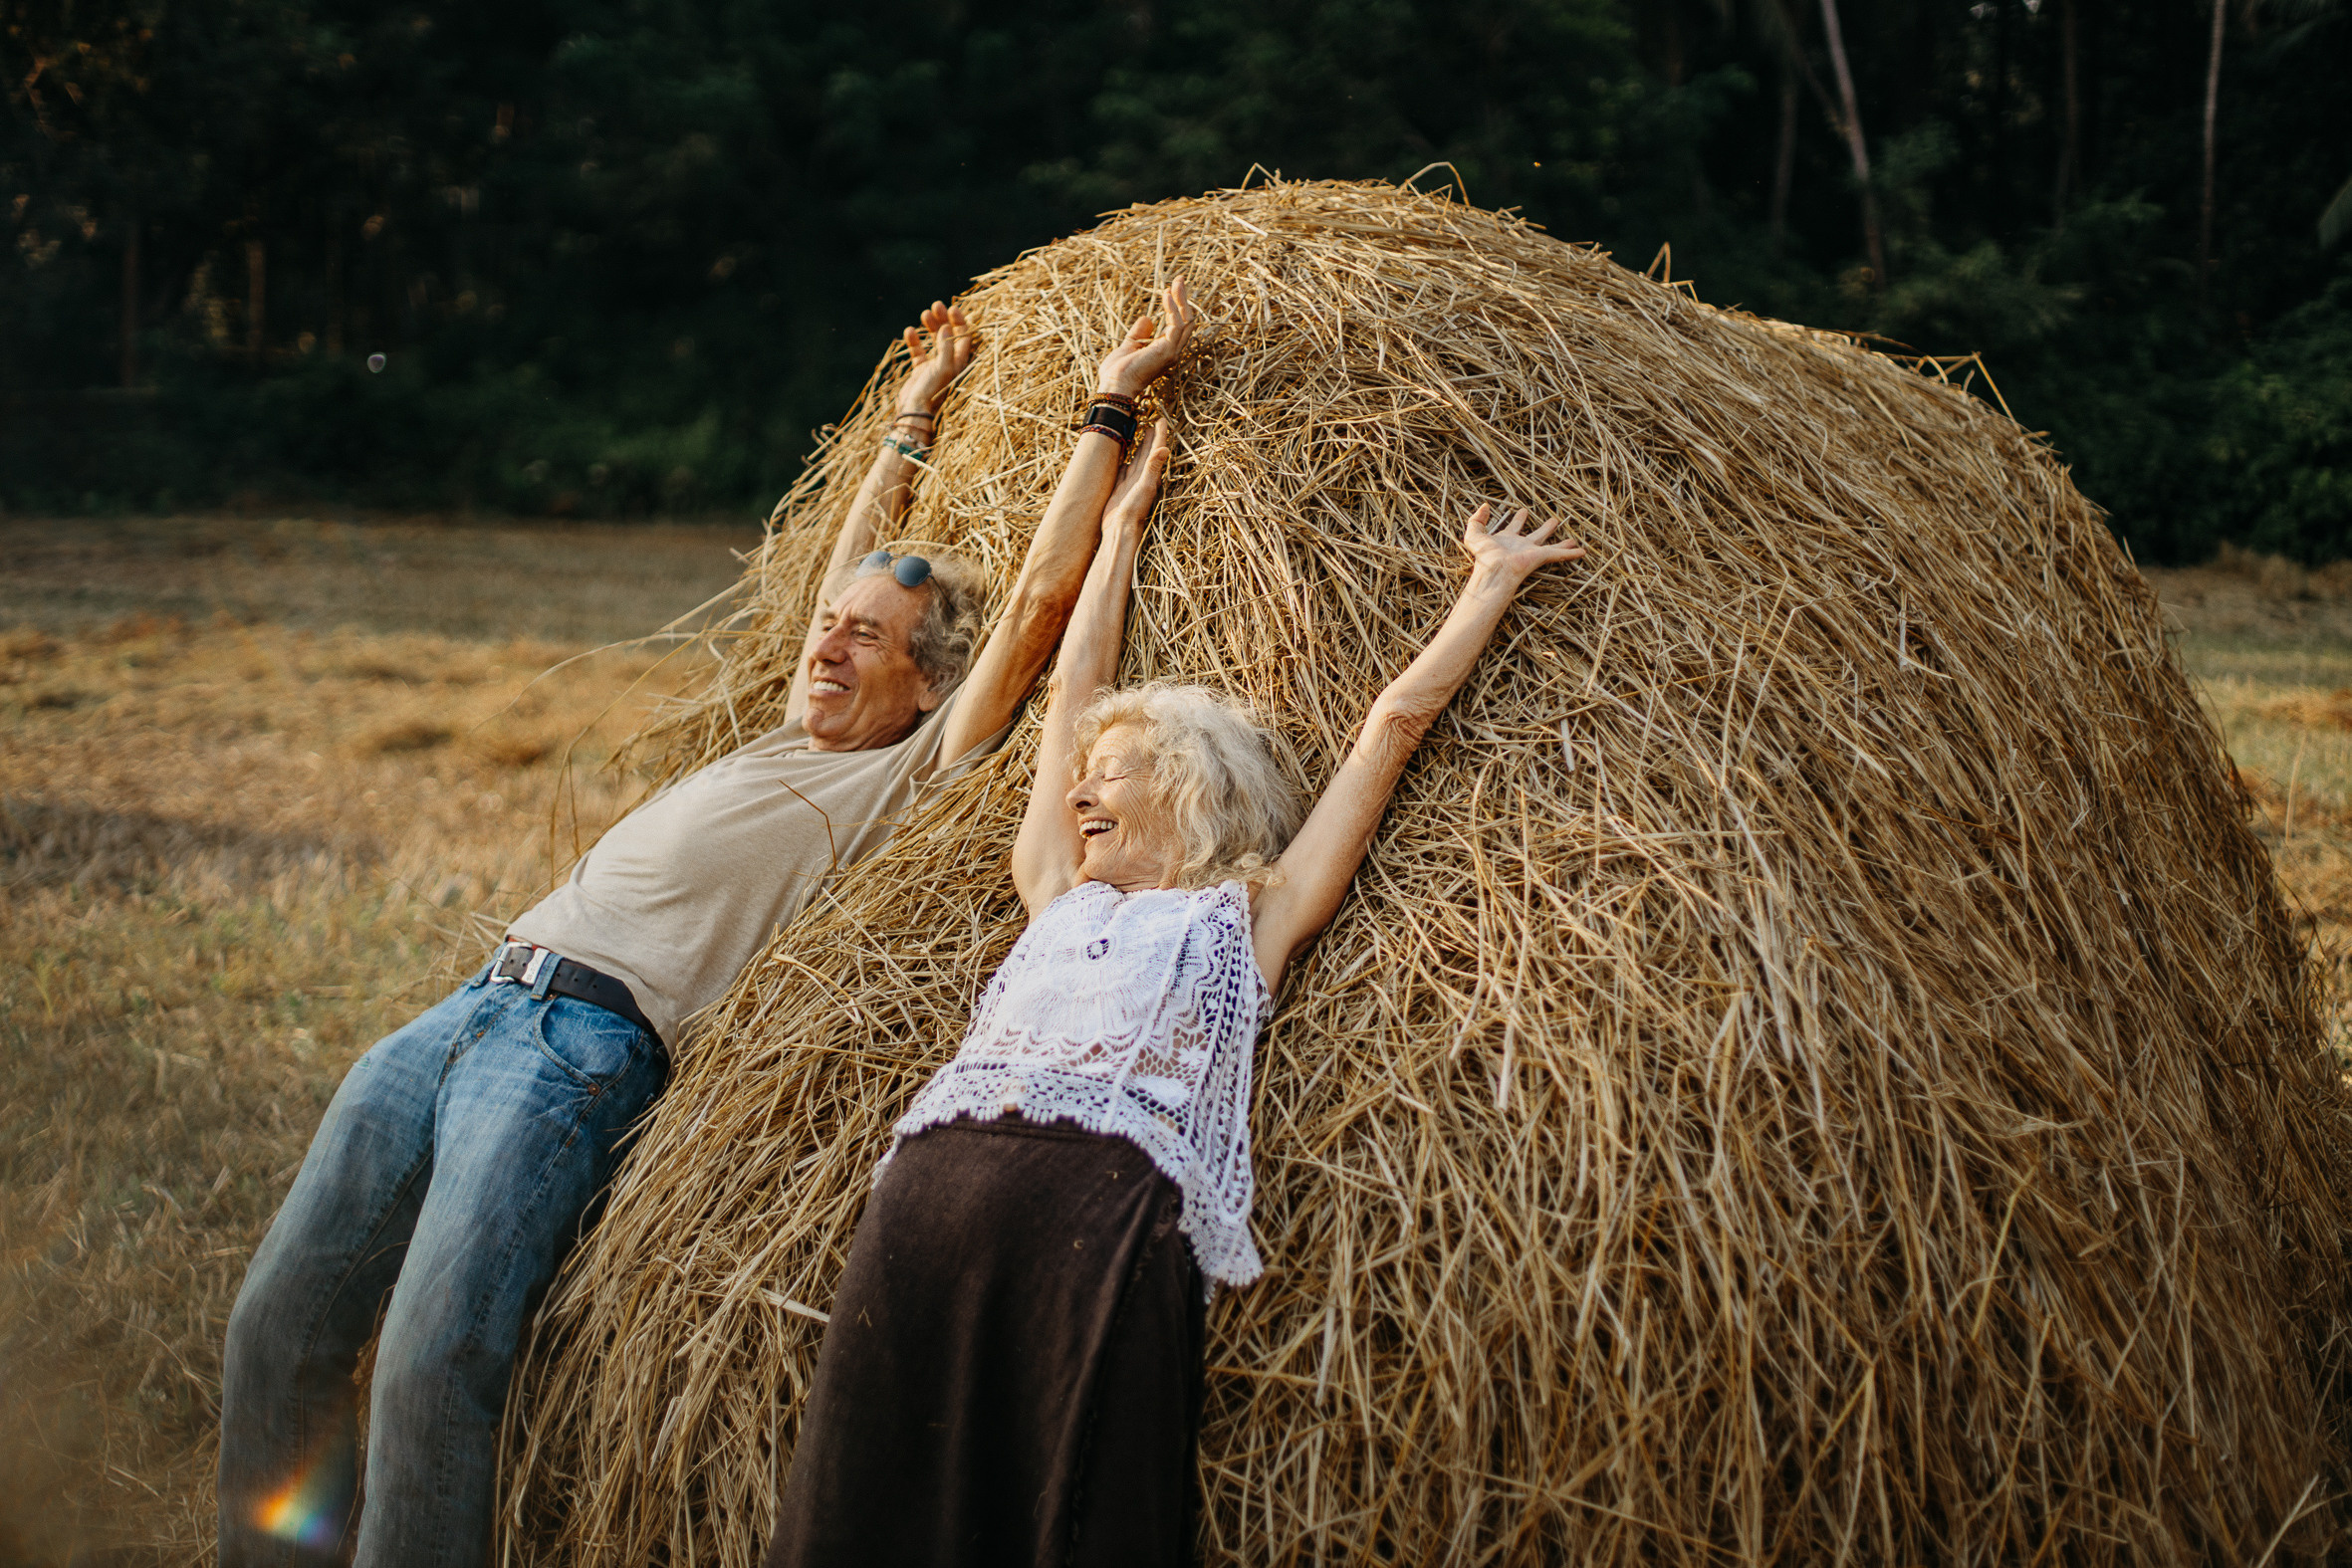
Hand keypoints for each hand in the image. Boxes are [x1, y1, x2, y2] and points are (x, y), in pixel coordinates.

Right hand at [895, 301, 973, 416]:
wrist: (915, 413)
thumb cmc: (933, 393)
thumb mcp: (944, 368)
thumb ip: (946, 347)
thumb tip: (946, 326)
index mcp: (961, 363)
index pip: (964, 337)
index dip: (959, 322)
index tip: (951, 308)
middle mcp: (950, 364)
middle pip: (949, 336)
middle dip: (944, 320)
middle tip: (935, 305)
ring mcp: (935, 367)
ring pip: (935, 342)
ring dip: (930, 327)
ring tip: (924, 313)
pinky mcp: (921, 372)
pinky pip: (919, 352)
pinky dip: (915, 341)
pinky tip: (908, 331)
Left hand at [1095, 278, 1194, 398]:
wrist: (1114, 385)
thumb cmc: (1118, 372)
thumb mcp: (1129, 346)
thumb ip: (1139, 333)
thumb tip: (1147, 318)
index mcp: (1164, 351)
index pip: (1178, 326)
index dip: (1176, 306)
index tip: (1169, 289)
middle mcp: (1172, 352)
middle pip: (1186, 321)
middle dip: (1183, 300)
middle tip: (1179, 280)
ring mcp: (1172, 352)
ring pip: (1185, 321)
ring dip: (1181, 300)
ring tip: (1175, 284)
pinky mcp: (1167, 351)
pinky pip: (1176, 325)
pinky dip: (1173, 309)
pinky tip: (1166, 296)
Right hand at [1105, 419, 1171, 530]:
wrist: (1120, 529)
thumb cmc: (1134, 510)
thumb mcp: (1144, 486)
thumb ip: (1153, 467)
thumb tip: (1164, 448)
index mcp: (1150, 475)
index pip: (1155, 450)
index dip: (1159, 435)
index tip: (1160, 420)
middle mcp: (1142, 477)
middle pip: (1146, 452)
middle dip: (1150, 438)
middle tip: (1151, 423)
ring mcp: (1131, 482)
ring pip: (1135, 459)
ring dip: (1137, 447)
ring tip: (1138, 435)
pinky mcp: (1120, 488)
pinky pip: (1122, 470)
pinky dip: (1123, 461)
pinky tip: (1122, 457)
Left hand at [1460, 504, 1584, 586]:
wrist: (1494, 570)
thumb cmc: (1483, 556)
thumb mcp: (1473, 534)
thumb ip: (1476, 519)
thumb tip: (1485, 506)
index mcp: (1507, 540)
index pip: (1514, 527)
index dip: (1518, 519)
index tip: (1523, 511)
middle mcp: (1521, 546)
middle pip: (1537, 535)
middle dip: (1545, 528)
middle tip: (1554, 520)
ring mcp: (1532, 552)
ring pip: (1551, 545)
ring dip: (1562, 542)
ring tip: (1573, 539)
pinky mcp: (1541, 557)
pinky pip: (1559, 554)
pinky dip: (1571, 553)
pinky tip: (1582, 552)